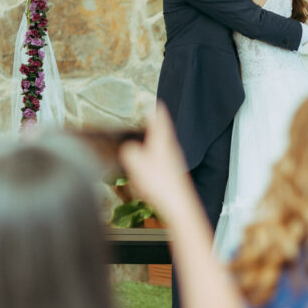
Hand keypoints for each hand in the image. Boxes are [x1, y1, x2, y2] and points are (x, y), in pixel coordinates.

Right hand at [119, 103, 192, 219]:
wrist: (179, 206)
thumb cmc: (162, 185)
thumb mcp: (136, 164)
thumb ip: (129, 151)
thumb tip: (128, 148)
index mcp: (162, 141)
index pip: (161, 119)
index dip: (156, 109)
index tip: (154, 102)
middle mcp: (170, 149)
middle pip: (162, 132)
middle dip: (154, 125)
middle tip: (149, 118)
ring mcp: (172, 161)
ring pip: (161, 146)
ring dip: (153, 142)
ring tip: (144, 141)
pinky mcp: (172, 174)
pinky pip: (160, 161)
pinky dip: (152, 159)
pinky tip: (146, 168)